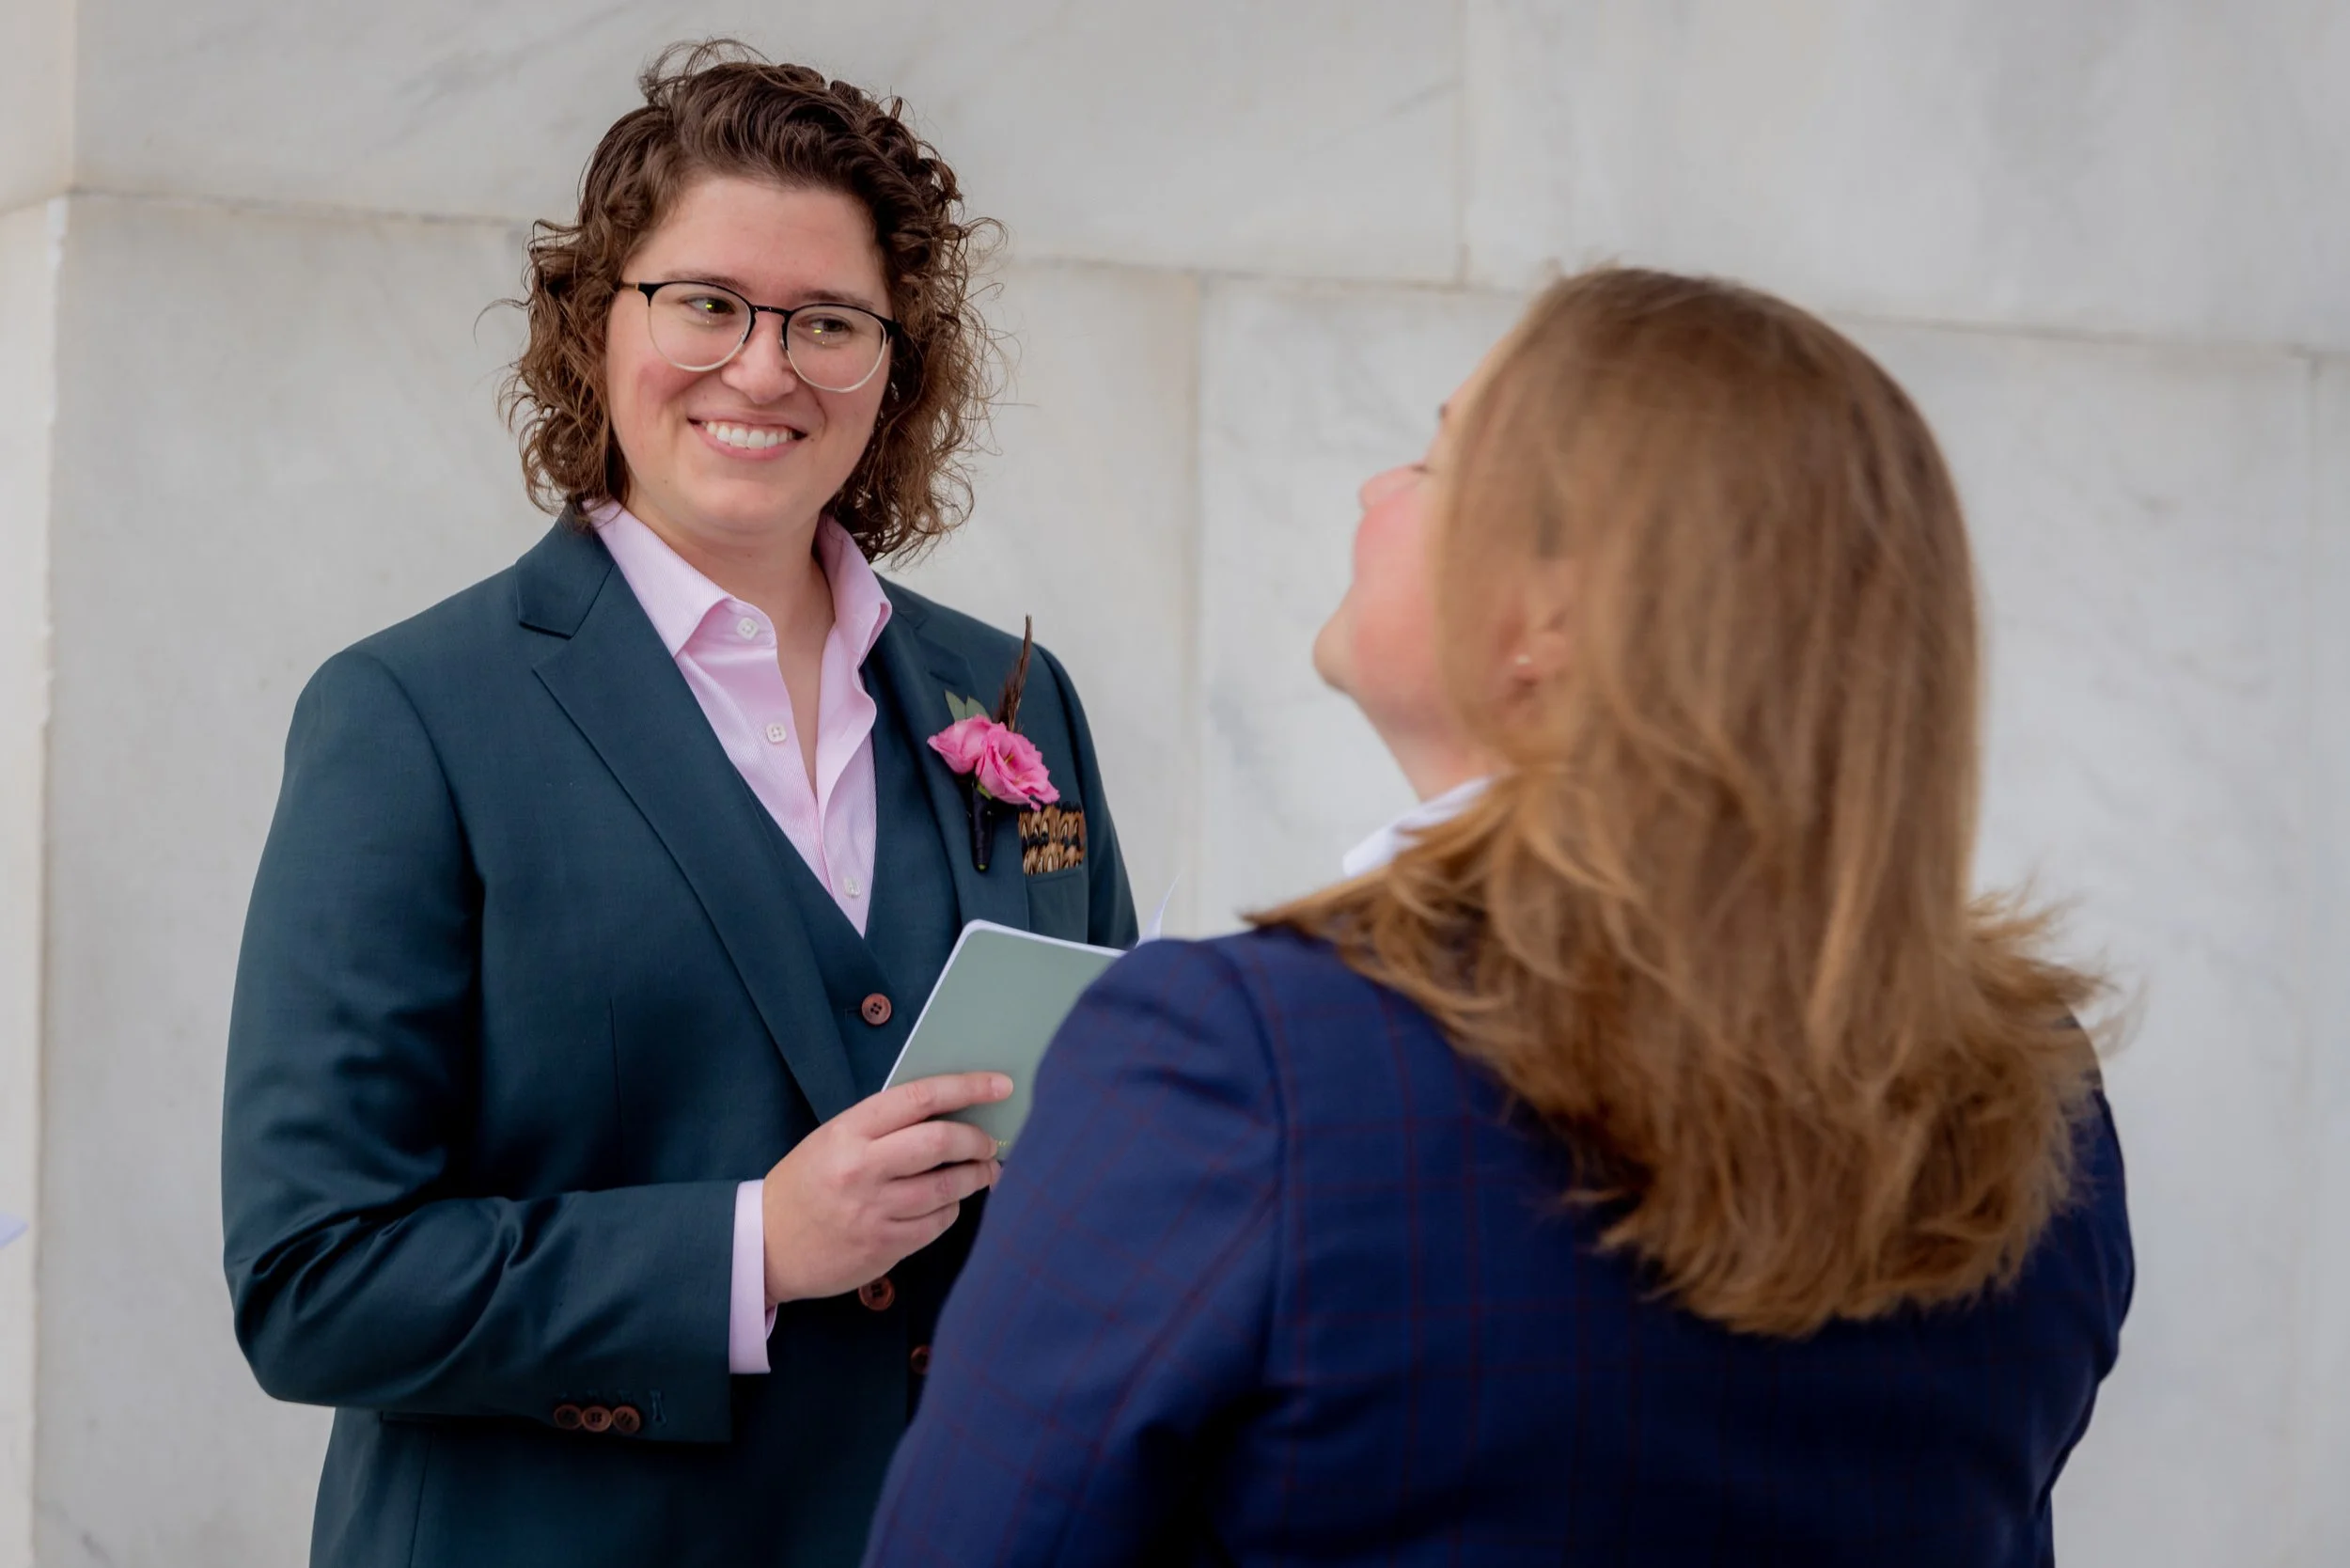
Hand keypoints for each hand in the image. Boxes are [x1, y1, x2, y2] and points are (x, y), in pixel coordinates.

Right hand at [761, 1072, 1011, 1304]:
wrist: (765, 1246)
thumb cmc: (805, 1184)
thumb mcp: (832, 1139)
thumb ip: (883, 1125)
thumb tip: (948, 1111)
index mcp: (848, 1131)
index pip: (919, 1098)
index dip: (967, 1087)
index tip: (1000, 1084)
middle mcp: (862, 1168)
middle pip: (941, 1142)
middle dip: (977, 1139)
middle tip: (989, 1142)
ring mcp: (874, 1210)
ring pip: (947, 1187)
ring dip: (975, 1176)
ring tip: (984, 1171)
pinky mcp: (884, 1246)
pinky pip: (937, 1223)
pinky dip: (952, 1209)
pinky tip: (949, 1203)